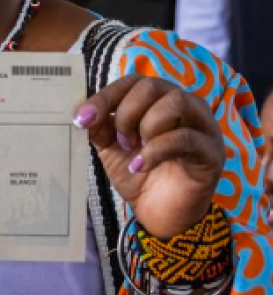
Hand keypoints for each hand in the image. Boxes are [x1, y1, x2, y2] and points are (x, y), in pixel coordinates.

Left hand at [75, 75, 224, 238]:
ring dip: (147, 125)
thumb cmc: (138, 171)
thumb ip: (99, 126)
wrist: (159, 212)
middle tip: (121, 140)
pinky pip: (186, 137)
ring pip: (177, 102)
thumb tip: (82, 112)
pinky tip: (141, 166)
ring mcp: (203, 126)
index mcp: (158, 100)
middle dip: (128, 112)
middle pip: (153, 86)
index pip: (132, 82)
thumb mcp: (110, 146)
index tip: (82, 118)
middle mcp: (184, 106)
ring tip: (135, 149)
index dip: (105, 96)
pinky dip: (157, 150)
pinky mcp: (212, 151)